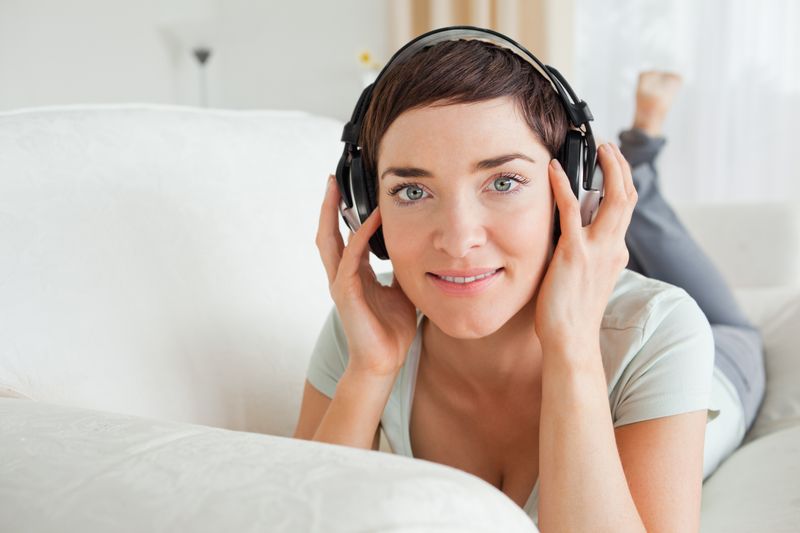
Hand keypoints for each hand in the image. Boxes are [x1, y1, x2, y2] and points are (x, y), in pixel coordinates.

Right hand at [316, 174, 417, 376]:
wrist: (385, 360)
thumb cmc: (392, 328)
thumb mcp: (401, 288)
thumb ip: (402, 267)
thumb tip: (417, 247)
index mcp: (354, 274)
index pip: (343, 236)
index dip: (342, 213)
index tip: (346, 189)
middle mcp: (342, 275)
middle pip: (328, 233)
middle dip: (329, 206)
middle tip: (332, 180)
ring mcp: (341, 284)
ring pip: (330, 241)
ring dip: (332, 214)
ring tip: (336, 189)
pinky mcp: (346, 294)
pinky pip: (350, 258)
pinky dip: (360, 237)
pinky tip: (371, 221)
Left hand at [534, 144, 637, 356]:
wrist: (570, 340)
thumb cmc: (571, 314)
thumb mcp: (585, 278)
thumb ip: (585, 253)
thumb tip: (569, 234)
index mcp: (615, 253)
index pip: (626, 210)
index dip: (622, 182)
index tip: (612, 165)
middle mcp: (613, 248)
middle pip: (628, 197)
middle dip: (621, 167)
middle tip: (608, 146)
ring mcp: (597, 250)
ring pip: (614, 198)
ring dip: (607, 168)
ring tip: (596, 149)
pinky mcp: (575, 254)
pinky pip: (570, 211)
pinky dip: (562, 186)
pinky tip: (553, 170)